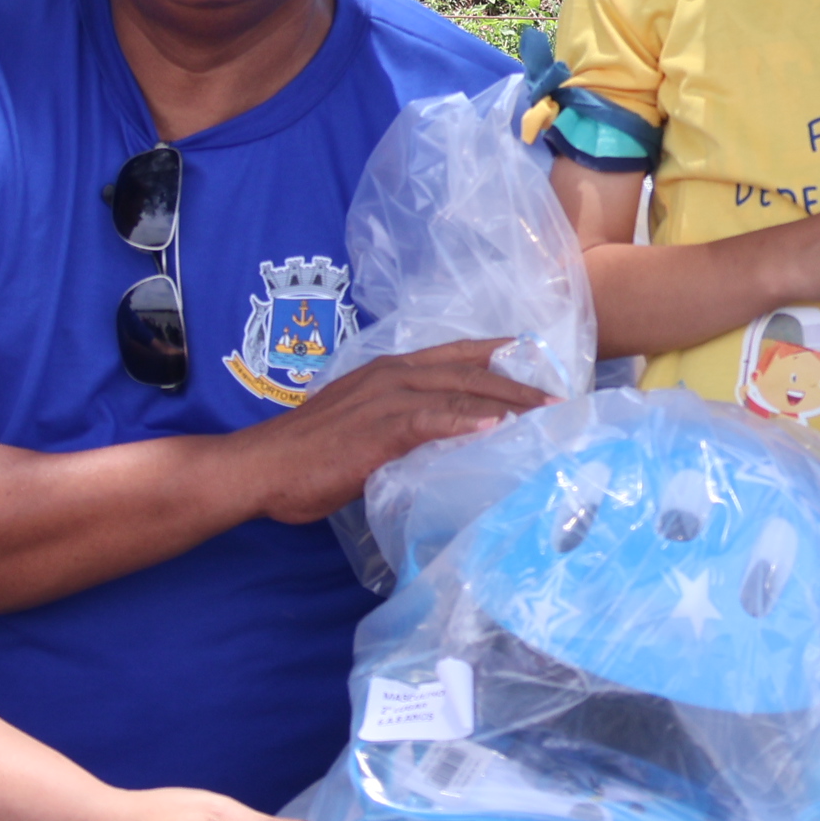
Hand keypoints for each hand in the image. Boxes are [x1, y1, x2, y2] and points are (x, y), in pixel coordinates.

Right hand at [245, 341, 550, 524]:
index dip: (494, 354)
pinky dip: (465, 421)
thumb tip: (431, 443)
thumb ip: (396, 426)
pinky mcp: (378, 428)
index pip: (451, 354)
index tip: (530, 356)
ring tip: (544, 415)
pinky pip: (430, 420)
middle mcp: (391, 375)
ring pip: (459, 392)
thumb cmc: (304, 456)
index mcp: (386, 372)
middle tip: (558, 399)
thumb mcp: (358, 428)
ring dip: (507, 403)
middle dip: (517, 385)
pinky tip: (495, 427)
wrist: (261, 466)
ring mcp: (384, 399)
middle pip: (468, 373)